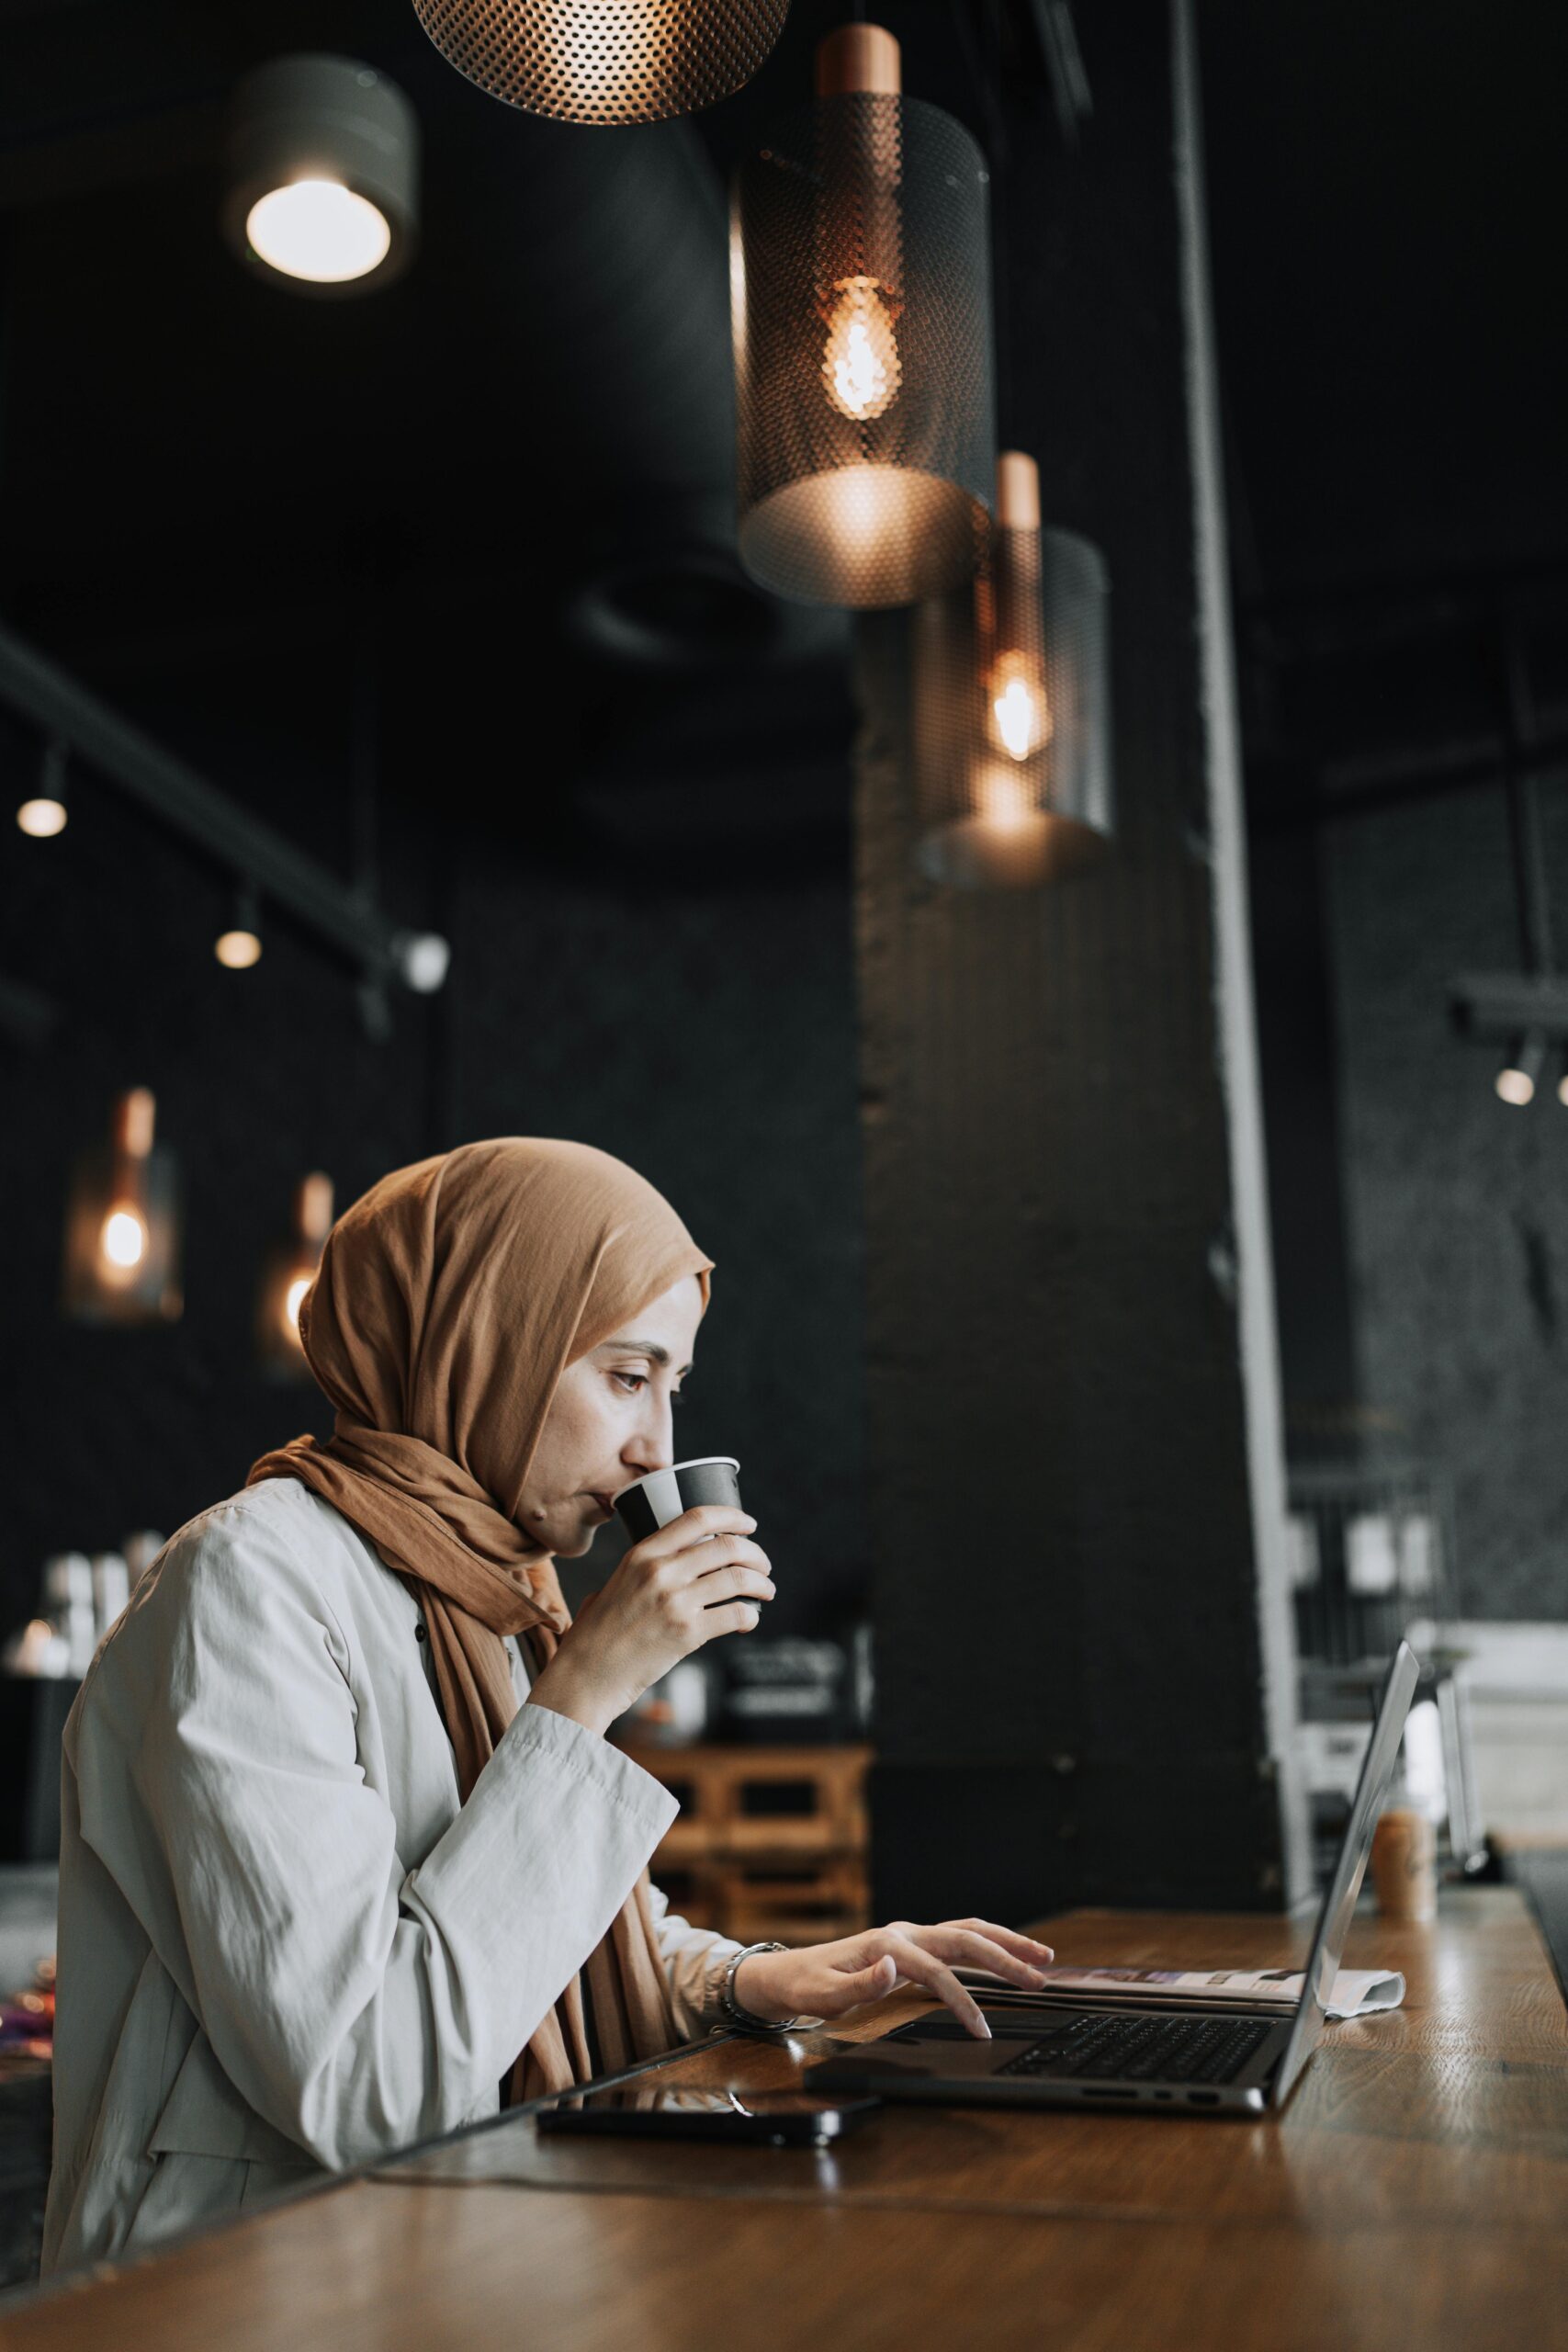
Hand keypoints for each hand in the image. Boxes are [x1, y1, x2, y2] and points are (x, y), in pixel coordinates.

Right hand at [527, 1505, 772, 1738]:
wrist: (585, 1677)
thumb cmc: (595, 1636)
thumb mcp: (613, 1585)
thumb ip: (642, 1569)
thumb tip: (673, 1561)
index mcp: (642, 1554)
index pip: (697, 1518)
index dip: (731, 1517)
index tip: (748, 1524)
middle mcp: (660, 1572)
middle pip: (727, 1546)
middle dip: (755, 1554)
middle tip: (763, 1565)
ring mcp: (675, 1602)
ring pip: (738, 1578)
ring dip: (761, 1584)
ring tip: (766, 1591)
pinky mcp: (687, 1633)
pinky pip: (736, 1614)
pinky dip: (751, 1616)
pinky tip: (750, 1620)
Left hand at [732, 1919, 1055, 2039]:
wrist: (786, 1974)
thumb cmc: (805, 1989)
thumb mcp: (822, 1997)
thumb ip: (858, 1986)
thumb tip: (893, 1970)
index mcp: (886, 1944)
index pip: (937, 1972)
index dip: (963, 2000)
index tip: (982, 2030)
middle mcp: (902, 1933)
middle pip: (964, 1938)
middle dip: (1005, 1956)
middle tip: (1040, 1976)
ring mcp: (908, 1935)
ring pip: (966, 1932)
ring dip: (1005, 1943)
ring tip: (1042, 1957)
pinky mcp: (910, 1945)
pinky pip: (956, 1939)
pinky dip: (986, 1943)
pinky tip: (1006, 1954)